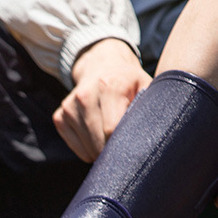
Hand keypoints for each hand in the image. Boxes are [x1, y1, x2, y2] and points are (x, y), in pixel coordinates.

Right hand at [53, 38, 151, 162]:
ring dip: (101, 151)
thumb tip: (158, 138)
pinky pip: (75, 147)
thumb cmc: (129, 82)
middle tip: (126, 149)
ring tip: (112, 138)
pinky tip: (97, 136)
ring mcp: (69, 106)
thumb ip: (150, 107)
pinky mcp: (60, 116)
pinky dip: (88, 149)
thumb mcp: (146, 86)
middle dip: (113, 152)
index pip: (112, 131)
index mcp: (109, 85)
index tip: (134, 150)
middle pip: (98, 143)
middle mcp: (85, 95)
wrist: (101, 65)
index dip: (123, 146)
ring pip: (87, 149)